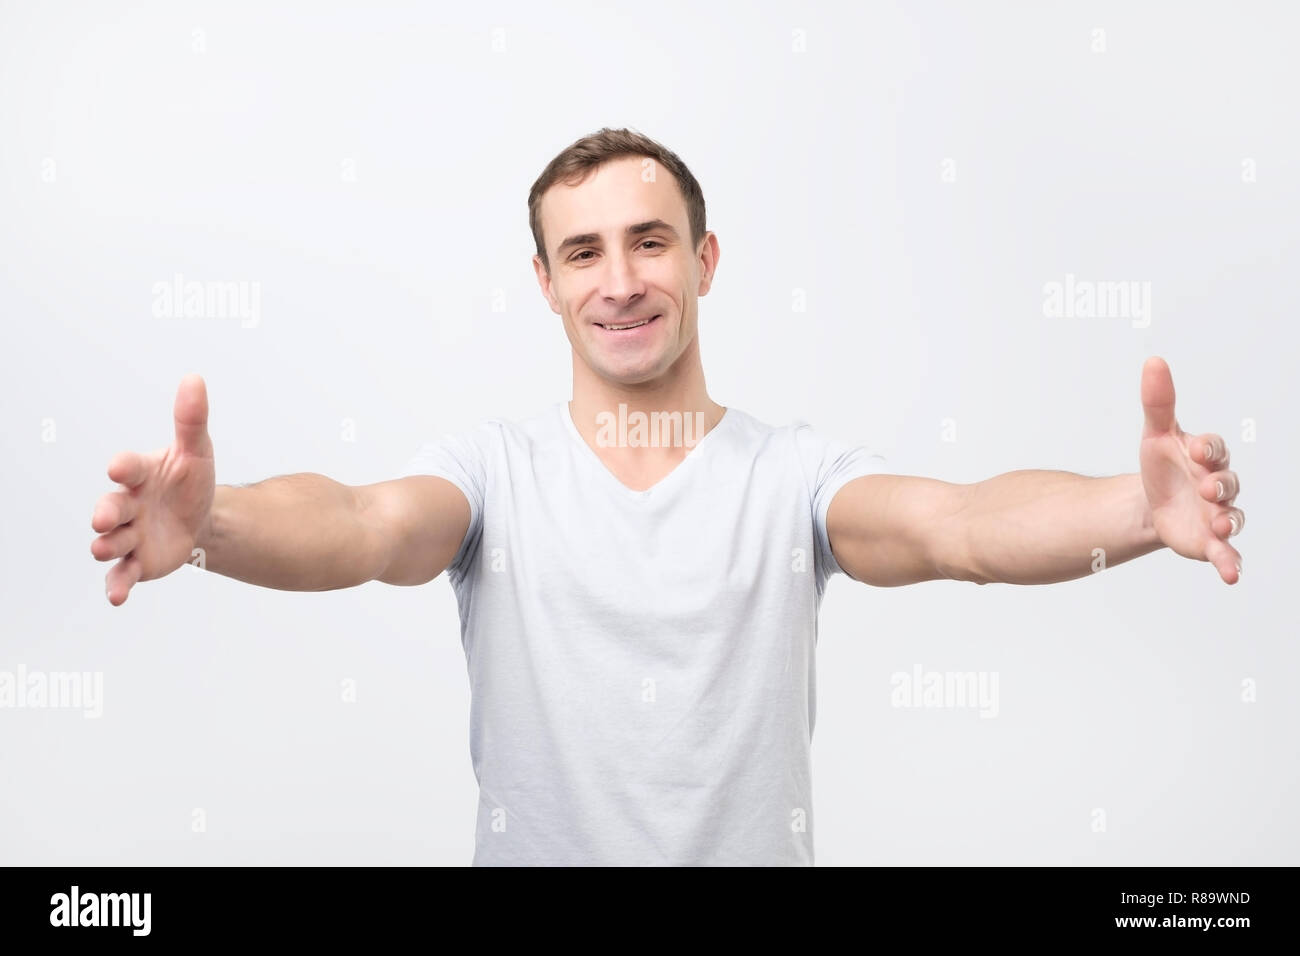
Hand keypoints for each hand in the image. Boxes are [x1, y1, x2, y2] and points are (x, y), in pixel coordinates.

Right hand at [90, 374, 216, 604]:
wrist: (202, 517)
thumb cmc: (191, 480)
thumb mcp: (197, 451)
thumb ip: (191, 420)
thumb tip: (194, 380)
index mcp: (140, 475)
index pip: (127, 469)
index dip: (123, 467)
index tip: (119, 467)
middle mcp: (128, 505)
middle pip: (110, 508)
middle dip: (104, 513)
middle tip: (102, 517)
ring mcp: (130, 535)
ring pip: (110, 542)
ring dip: (106, 546)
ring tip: (105, 548)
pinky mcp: (138, 562)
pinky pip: (122, 575)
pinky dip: (117, 585)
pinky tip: (117, 597)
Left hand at [1138, 356, 1243, 584]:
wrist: (1151, 502)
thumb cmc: (1161, 465)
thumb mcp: (1155, 434)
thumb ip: (1158, 402)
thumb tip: (1154, 361)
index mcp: (1206, 457)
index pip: (1215, 449)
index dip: (1208, 448)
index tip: (1196, 448)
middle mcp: (1218, 485)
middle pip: (1228, 483)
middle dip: (1220, 485)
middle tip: (1206, 488)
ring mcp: (1217, 514)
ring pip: (1233, 517)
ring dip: (1230, 520)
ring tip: (1222, 524)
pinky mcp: (1210, 541)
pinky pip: (1227, 553)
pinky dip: (1230, 563)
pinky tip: (1230, 575)